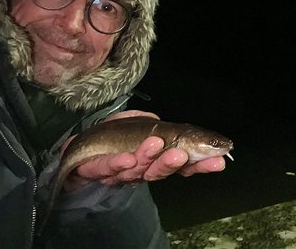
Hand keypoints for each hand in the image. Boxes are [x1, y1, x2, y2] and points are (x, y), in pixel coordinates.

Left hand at [62, 110, 225, 191]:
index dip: (199, 164)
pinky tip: (127, 158)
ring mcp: (119, 173)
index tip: (218, 159)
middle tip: (183, 153)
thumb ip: (152, 124)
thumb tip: (164, 125)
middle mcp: (141, 169)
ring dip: (148, 158)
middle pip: (161, 170)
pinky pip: (108, 169)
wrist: (77, 148)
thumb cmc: (110, 136)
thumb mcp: (135, 122)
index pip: (181, 164)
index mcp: (154, 158)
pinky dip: (118, 164)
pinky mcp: (97, 171)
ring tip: (154, 145)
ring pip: (137, 170)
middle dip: (173, 162)